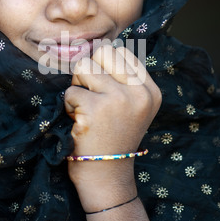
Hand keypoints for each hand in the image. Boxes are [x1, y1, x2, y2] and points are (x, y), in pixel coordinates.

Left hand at [64, 44, 161, 212]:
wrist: (106, 175)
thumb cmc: (113, 136)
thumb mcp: (132, 107)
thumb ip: (123, 78)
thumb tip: (100, 45)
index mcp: (151, 91)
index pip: (122, 51)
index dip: (104, 66)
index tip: (103, 89)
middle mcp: (140, 93)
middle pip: (103, 51)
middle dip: (90, 71)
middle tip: (92, 96)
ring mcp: (119, 99)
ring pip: (83, 66)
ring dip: (78, 88)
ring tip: (86, 110)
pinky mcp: (96, 108)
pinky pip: (70, 91)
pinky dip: (68, 107)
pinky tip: (80, 123)